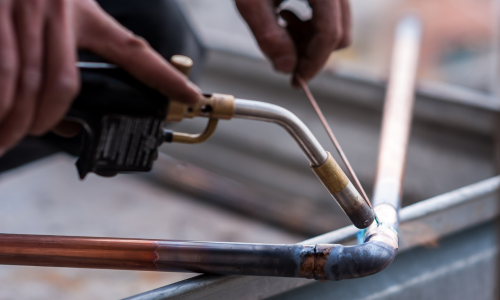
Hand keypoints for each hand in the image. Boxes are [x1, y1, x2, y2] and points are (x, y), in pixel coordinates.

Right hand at [0, 0, 201, 155]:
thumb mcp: (63, 7)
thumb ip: (73, 47)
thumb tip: (66, 111)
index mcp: (85, 13)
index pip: (132, 49)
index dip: (164, 77)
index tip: (190, 95)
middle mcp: (60, 11)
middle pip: (64, 84)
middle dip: (52, 120)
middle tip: (43, 134)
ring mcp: (25, 13)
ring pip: (32, 84)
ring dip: (20, 121)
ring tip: (10, 137)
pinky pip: (2, 73)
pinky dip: (2, 103)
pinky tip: (1, 119)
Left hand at [235, 0, 350, 85]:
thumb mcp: (250, 0)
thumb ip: (267, 36)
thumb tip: (287, 68)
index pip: (330, 34)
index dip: (313, 63)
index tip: (296, 81)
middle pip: (340, 35)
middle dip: (311, 52)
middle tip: (282, 52)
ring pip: (337, 27)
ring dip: (309, 39)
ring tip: (281, 24)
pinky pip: (330, 16)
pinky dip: (311, 25)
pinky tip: (287, 14)